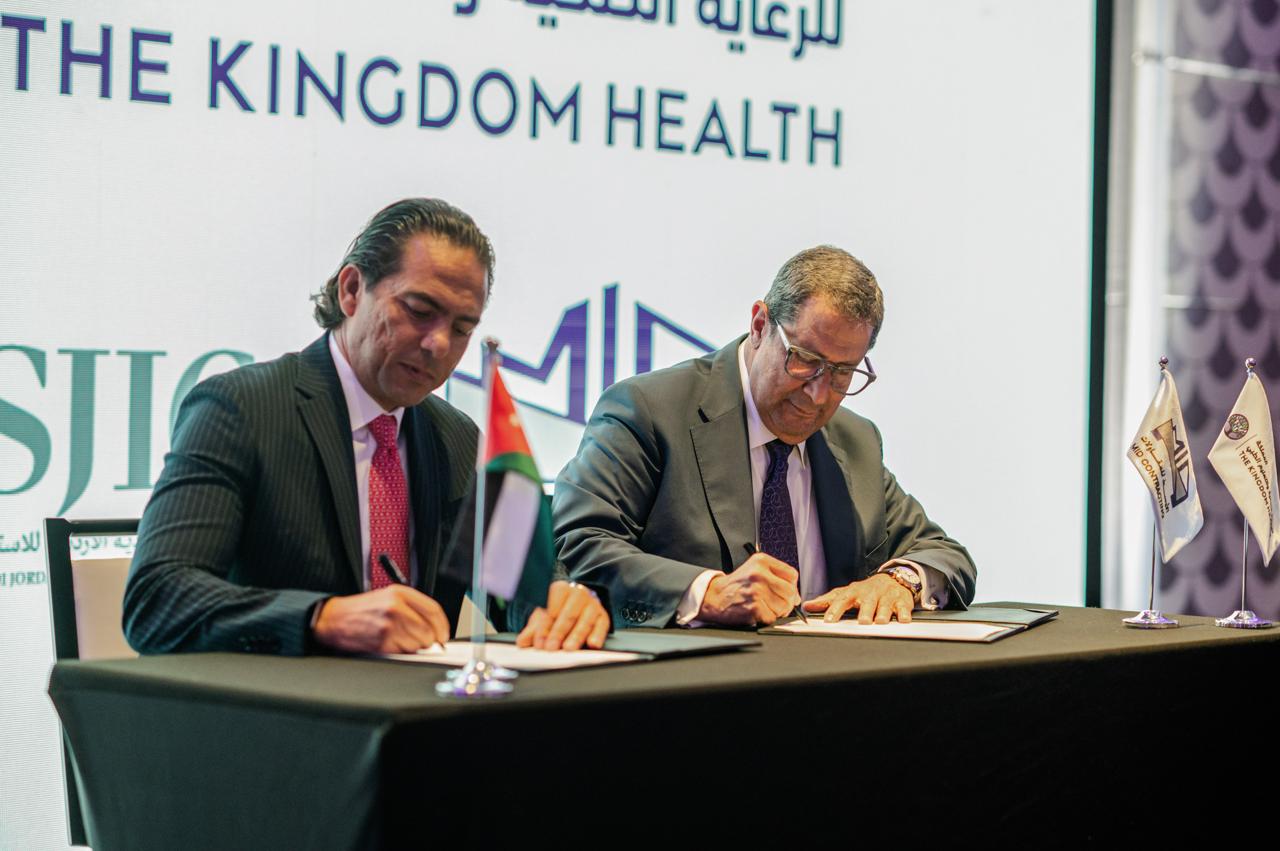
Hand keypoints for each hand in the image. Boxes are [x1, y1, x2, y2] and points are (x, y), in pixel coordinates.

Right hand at [311, 585, 449, 652]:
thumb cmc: (362, 610)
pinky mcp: (382, 640)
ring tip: (398, 640)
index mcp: (401, 593)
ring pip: (418, 644)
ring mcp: (389, 624)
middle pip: (429, 630)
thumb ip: (412, 608)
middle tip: (421, 642)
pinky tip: (390, 644)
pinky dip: (400, 652)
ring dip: (413, 647)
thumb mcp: (388, 597)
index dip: (442, 626)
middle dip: (428, 640)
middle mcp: (397, 606)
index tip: (443, 635)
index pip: (434, 610)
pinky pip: (403, 652)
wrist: (334, 618)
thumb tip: (435, 628)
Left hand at [516, 580, 610, 650]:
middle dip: (558, 633)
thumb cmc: (560, 609)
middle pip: (568, 615)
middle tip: (551, 648)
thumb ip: (533, 629)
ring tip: (568, 648)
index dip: (544, 628)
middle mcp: (579, 595)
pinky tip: (592, 644)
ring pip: (585, 621)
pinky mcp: (603, 616)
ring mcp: (592, 604)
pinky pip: (602, 625)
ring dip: (576, 635)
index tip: (539, 643)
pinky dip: (598, 635)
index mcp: (561, 590)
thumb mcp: (544, 616)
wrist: (580, 601)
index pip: (552, 610)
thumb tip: (522, 642)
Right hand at [697, 553, 799, 625]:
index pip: (792, 575)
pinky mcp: (754, 608)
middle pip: (790, 592)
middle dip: (787, 601)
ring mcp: (756, 591)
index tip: (785, 592)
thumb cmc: (736, 585)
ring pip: (784, 606)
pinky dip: (767, 618)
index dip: (792, 586)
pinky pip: (773, 617)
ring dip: (777, 611)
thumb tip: (796, 596)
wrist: (714, 597)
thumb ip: (775, 577)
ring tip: (764, 607)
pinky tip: (758, 613)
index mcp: (761, 561)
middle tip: (776, 603)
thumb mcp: (754, 570)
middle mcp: (759, 574)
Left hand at [803, 573, 913, 623]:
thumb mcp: (846, 593)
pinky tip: (903, 619)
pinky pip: (904, 607)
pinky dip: (904, 613)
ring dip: (883, 613)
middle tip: (862, 621)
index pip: (842, 599)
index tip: (829, 620)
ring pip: (885, 605)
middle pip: (867, 602)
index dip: (835, 610)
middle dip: (865, 611)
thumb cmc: (865, 590)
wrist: (892, 580)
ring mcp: (886, 596)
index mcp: (854, 592)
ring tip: (880, 621)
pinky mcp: (902, 600)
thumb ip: (827, 601)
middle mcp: (870, 593)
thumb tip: (807, 606)